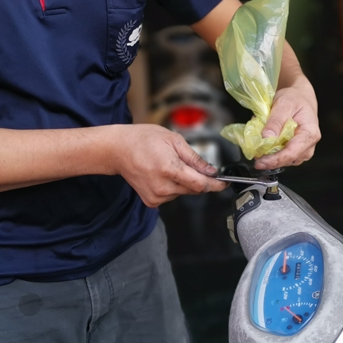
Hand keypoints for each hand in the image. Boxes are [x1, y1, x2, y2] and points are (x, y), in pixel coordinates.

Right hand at [110, 125, 227, 207]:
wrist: (118, 150)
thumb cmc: (143, 140)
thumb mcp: (173, 140)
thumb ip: (194, 158)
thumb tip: (210, 170)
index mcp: (169, 169)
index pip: (200, 184)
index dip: (215, 184)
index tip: (224, 183)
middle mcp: (162, 187)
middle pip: (193, 189)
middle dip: (196, 178)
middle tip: (184, 162)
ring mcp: (156, 196)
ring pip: (182, 193)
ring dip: (183, 182)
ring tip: (167, 165)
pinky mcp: (151, 202)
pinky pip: (171, 196)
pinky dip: (172, 187)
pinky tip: (160, 175)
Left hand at [255, 79, 321, 170]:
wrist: (298, 97)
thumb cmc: (294, 98)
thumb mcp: (283, 105)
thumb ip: (275, 121)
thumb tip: (266, 137)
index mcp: (310, 133)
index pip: (292, 152)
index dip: (275, 160)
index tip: (260, 162)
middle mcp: (309, 144)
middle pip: (289, 160)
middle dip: (271, 160)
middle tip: (255, 155)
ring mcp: (303, 149)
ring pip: (285, 160)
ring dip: (270, 157)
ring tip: (259, 148)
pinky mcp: (295, 150)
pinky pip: (283, 156)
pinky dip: (272, 153)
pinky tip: (264, 146)